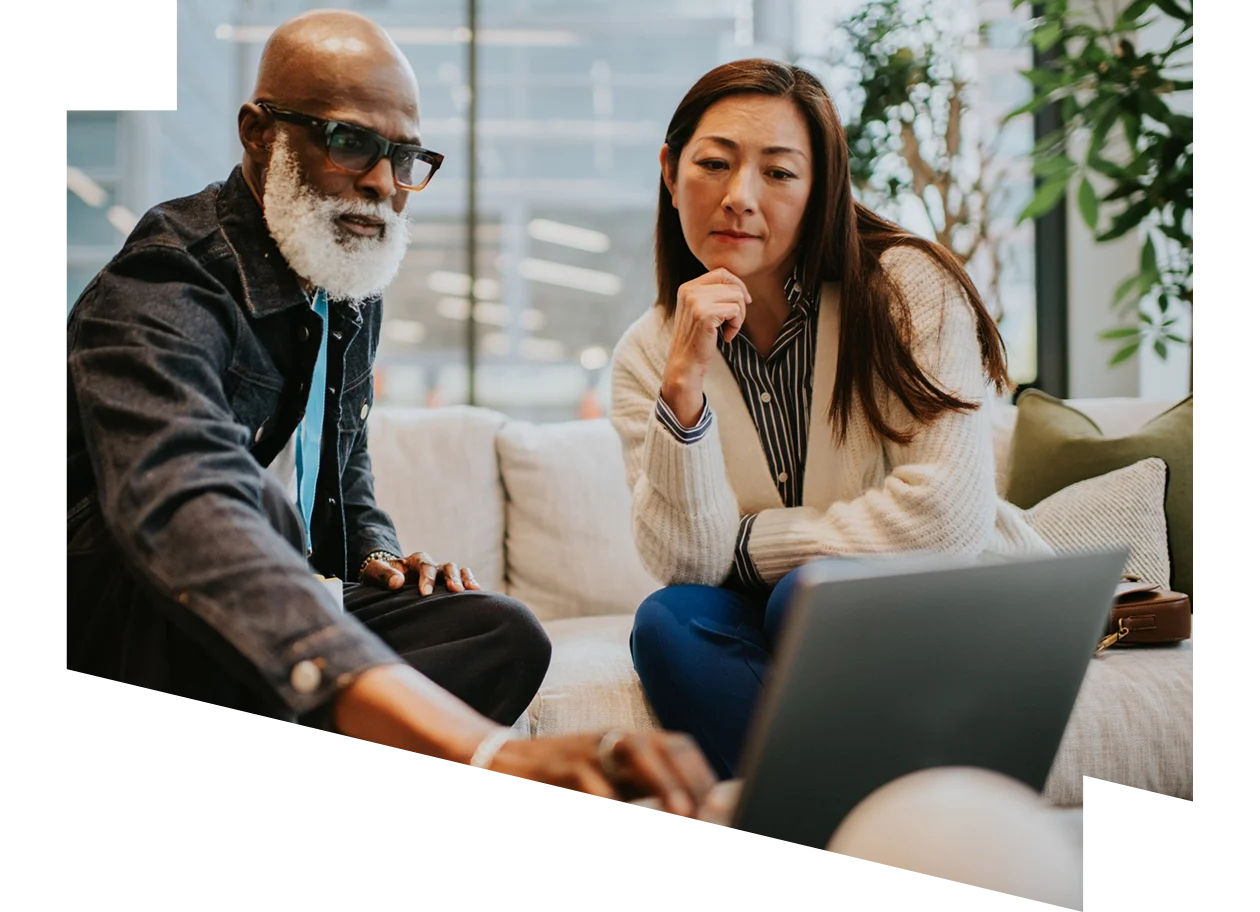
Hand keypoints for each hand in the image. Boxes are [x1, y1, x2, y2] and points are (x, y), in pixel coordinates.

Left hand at [360, 551, 480, 595]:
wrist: (386, 580)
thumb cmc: (379, 576)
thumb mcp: (374, 571)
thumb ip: (383, 574)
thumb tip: (397, 582)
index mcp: (415, 560)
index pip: (425, 566)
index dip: (427, 579)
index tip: (425, 594)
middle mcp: (432, 565)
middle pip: (447, 566)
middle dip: (451, 577)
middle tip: (454, 590)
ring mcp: (442, 573)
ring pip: (458, 571)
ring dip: (465, 579)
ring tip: (472, 590)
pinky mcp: (447, 583)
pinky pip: (463, 580)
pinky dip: (471, 583)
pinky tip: (478, 593)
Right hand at [490, 730, 717, 818]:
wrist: (505, 762)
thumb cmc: (564, 776)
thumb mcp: (607, 778)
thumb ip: (640, 788)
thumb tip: (686, 809)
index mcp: (627, 739)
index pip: (678, 745)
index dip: (701, 775)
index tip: (715, 807)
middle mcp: (612, 736)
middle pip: (664, 745)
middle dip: (689, 779)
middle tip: (701, 814)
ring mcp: (589, 748)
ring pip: (636, 752)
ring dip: (664, 783)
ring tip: (681, 812)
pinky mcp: (564, 766)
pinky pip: (596, 782)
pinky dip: (614, 800)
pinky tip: (625, 811)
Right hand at [662, 268, 750, 425]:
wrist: (684, 364)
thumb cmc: (696, 340)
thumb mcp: (700, 310)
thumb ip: (713, 295)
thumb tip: (740, 286)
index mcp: (687, 287)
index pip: (721, 272)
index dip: (737, 284)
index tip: (744, 301)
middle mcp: (689, 290)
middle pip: (732, 285)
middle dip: (741, 304)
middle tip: (734, 323)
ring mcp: (696, 301)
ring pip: (737, 297)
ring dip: (739, 316)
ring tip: (729, 330)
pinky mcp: (705, 314)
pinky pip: (735, 310)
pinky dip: (736, 325)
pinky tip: (726, 337)